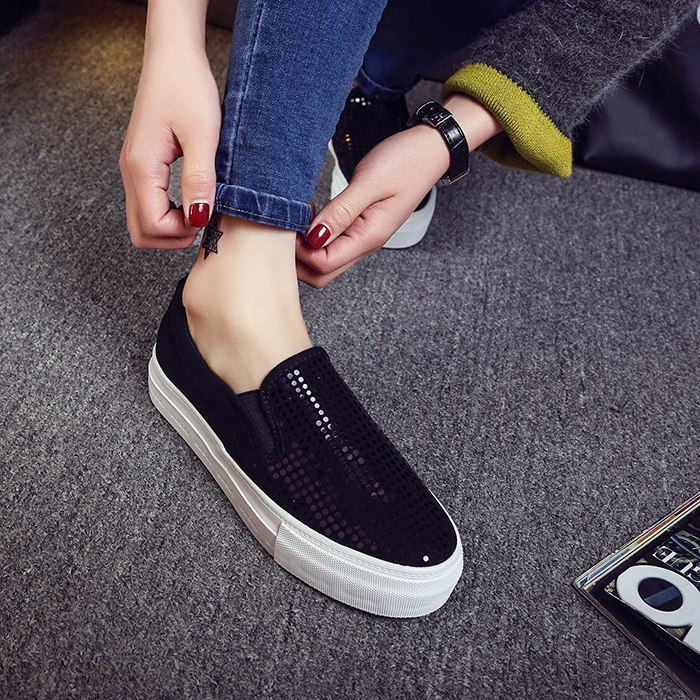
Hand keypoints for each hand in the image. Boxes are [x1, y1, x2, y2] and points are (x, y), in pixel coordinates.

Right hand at [120, 45, 220, 248]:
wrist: (173, 55)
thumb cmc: (187, 86)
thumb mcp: (203, 135)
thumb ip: (199, 179)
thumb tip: (199, 218)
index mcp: (141, 166)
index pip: (151, 227)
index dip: (182, 232)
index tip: (206, 213)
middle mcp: (131, 172)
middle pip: (141, 233)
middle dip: (173, 236)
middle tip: (202, 216)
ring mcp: (134, 170)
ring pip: (143, 221)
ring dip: (172, 225)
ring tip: (199, 205)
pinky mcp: (143, 165)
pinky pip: (149, 204)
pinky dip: (170, 212)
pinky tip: (192, 196)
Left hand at [295, 94, 502, 286]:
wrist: (430, 150)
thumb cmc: (405, 162)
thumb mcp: (370, 183)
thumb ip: (340, 212)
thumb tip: (313, 237)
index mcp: (368, 238)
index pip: (322, 264)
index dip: (300, 250)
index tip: (290, 222)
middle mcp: (365, 244)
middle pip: (321, 274)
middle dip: (297, 258)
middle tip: (288, 226)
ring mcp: (362, 238)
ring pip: (325, 262)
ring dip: (305, 248)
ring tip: (298, 217)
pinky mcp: (360, 227)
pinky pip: (331, 245)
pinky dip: (313, 237)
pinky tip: (309, 215)